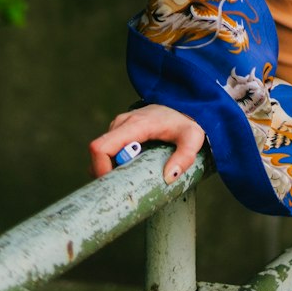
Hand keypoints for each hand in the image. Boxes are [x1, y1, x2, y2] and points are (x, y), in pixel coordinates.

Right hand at [88, 104, 205, 182]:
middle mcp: (122, 123)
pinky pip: (109, 149)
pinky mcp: (121, 130)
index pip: (101, 147)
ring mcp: (119, 125)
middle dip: (106, 172)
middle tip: (126, 185)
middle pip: (99, 153)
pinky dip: (115, 162)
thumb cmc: (186, 122)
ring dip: (112, 168)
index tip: (113, 185)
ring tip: (133, 177)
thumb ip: (184, 157)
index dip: (100, 168)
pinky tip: (131, 169)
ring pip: (104, 152)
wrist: (183, 104)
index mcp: (135, 125)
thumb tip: (168, 178)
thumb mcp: (192, 138)